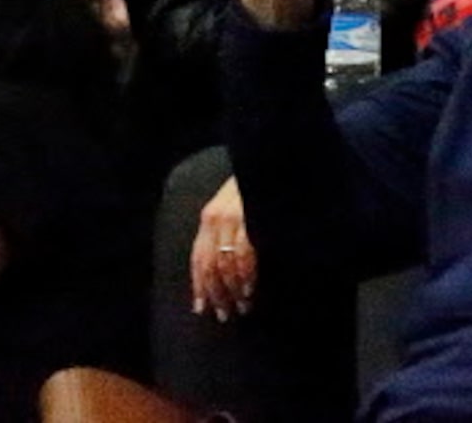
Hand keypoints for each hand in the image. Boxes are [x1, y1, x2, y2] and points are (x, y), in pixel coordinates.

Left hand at [189, 177, 255, 321]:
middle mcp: (215, 218)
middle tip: (224, 314)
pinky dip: (245, 275)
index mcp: (209, 217)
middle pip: (209, 266)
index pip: (198, 259)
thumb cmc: (260, 184)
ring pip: (225, 264)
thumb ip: (228, 229)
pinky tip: (248, 289)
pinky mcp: (249, 218)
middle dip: (216, 294)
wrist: (273, 157)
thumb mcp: (236, 205)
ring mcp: (232, 217)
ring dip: (231, 290)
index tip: (201, 309)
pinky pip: (243, 255)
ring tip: (240, 307)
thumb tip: (223, 267)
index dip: (199, 286)